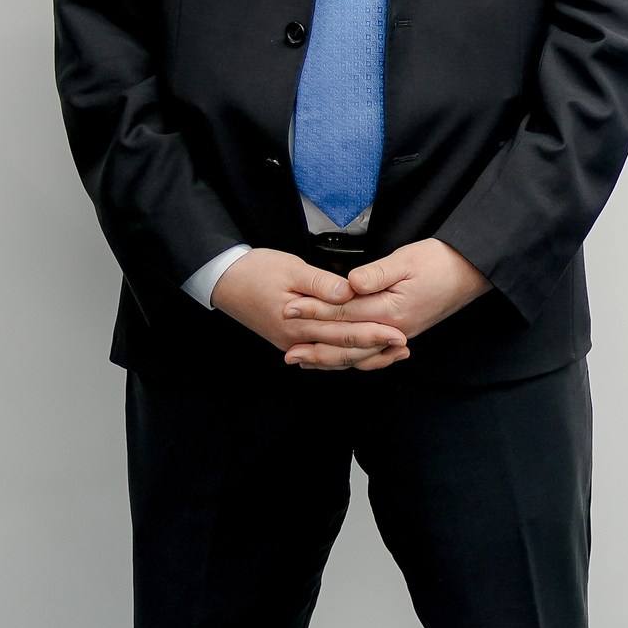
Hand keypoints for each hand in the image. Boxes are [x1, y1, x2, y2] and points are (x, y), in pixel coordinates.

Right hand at [211, 248, 411, 371]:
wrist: (224, 280)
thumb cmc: (257, 270)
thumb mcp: (292, 269)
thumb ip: (322, 284)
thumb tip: (350, 293)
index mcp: (299, 323)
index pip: (344, 333)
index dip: (374, 334)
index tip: (399, 333)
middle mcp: (297, 340)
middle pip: (342, 350)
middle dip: (375, 349)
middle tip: (403, 346)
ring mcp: (293, 343)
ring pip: (333, 358)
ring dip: (363, 356)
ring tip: (390, 353)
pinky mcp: (290, 340)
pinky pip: (322, 355)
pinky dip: (343, 357)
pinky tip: (359, 355)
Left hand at [286, 238, 489, 343]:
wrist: (471, 271)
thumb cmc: (441, 261)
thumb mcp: (407, 259)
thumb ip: (377, 274)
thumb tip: (349, 283)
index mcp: (391, 310)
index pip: (345, 312)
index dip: (315, 310)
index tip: (290, 308)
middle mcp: (394, 329)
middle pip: (347, 341)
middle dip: (315, 344)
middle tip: (286, 350)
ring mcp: (399, 334)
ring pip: (358, 354)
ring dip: (329, 358)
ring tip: (304, 361)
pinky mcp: (402, 332)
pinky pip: (372, 354)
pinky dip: (352, 359)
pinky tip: (338, 360)